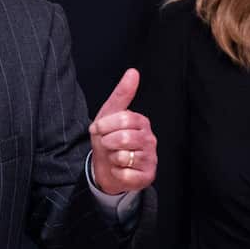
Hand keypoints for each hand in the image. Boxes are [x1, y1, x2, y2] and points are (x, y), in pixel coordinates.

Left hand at [89, 69, 156, 195]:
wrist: (106, 168)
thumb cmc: (109, 140)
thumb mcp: (109, 114)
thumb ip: (122, 94)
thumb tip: (133, 72)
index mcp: (141, 122)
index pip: (124, 118)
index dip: (105, 125)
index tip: (98, 129)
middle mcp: (150, 139)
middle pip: (123, 138)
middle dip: (107, 142)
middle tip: (107, 145)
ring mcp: (150, 158)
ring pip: (124, 156)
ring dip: (111, 158)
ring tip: (114, 157)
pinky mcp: (147, 176)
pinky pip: (126, 174)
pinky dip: (117, 173)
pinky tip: (120, 170)